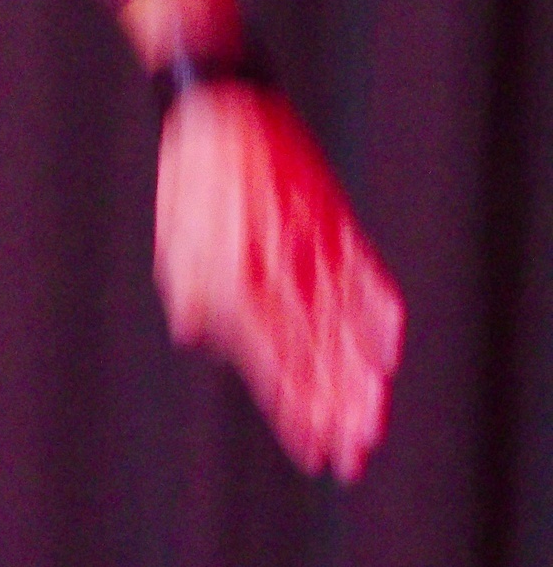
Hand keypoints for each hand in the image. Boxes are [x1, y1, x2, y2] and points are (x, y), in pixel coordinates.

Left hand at [154, 84, 402, 479]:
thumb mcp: (176, 242)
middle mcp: (271, 268)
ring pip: (340, 326)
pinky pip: (360, 271)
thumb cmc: (191, 182)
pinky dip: (376, 311)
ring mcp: (307, 243)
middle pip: (311, 356)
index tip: (316, 453)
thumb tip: (198, 339)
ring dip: (358, 378)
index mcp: (228, 280)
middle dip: (334, 411)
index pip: (271, 364)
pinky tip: (390, 347)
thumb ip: (192, 294)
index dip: (296, 412)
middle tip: (354, 458)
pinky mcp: (331, 216)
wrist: (219, 108)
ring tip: (373, 422)